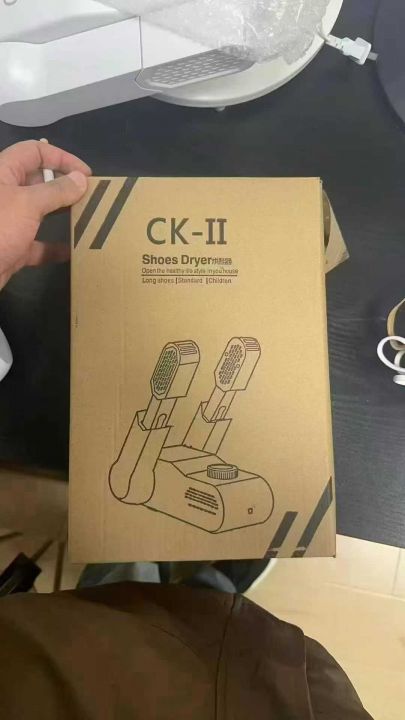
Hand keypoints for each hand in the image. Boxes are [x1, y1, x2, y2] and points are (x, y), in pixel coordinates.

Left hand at [0, 140, 90, 288]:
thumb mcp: (28, 204)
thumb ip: (56, 191)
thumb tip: (81, 179)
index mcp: (4, 172)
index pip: (35, 151)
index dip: (62, 158)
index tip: (86, 175)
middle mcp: (6, 193)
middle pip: (40, 181)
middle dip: (65, 187)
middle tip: (91, 197)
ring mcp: (9, 221)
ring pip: (40, 212)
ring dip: (62, 215)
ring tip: (87, 219)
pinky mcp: (12, 246)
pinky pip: (38, 244)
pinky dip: (54, 248)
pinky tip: (73, 252)